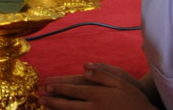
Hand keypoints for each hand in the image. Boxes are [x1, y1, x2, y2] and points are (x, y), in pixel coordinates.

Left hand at [40, 64, 156, 109]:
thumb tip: (84, 67)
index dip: (58, 86)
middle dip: (52, 100)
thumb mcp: (120, 79)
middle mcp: (93, 106)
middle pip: (68, 103)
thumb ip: (101, 72)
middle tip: (39, 98)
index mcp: (96, 93)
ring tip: (45, 107)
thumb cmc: (133, 96)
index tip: (46, 85)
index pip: (72, 88)